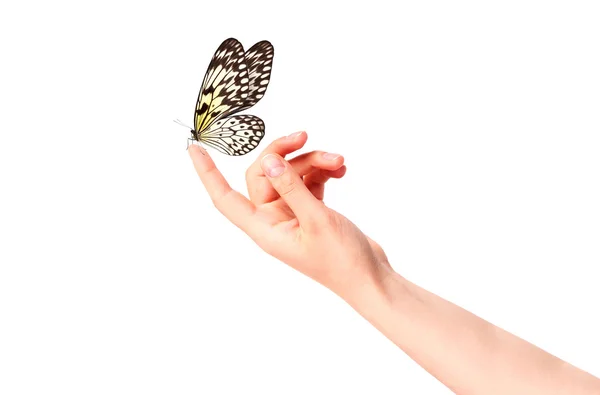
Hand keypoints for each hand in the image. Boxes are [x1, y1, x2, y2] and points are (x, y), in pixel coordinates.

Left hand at [188, 131, 388, 299]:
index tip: (194, 149)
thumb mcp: (316, 220)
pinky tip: (340, 169)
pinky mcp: (311, 210)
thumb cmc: (342, 260)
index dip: (208, 174)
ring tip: (338, 161)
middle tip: (305, 137)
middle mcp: (274, 220)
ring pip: (291, 174)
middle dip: (286, 154)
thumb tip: (268, 161)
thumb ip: (291, 188)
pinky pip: (308, 181)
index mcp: (265, 229)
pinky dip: (323, 172)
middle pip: (265, 174)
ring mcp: (293, 215)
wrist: (370, 278)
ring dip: (313, 162)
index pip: (225, 198)